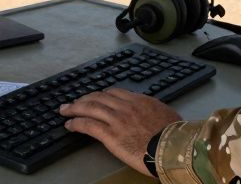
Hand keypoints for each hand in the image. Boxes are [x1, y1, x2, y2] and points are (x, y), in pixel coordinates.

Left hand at [60, 88, 181, 173]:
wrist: (173, 148)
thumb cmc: (174, 135)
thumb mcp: (166, 114)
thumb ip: (154, 111)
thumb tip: (154, 113)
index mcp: (140, 101)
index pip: (114, 92)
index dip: (101, 94)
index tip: (95, 97)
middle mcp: (126, 106)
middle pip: (99, 97)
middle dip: (84, 99)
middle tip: (74, 102)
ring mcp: (117, 119)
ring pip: (90, 108)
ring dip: (75, 108)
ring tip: (65, 110)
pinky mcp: (111, 134)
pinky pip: (88, 124)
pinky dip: (76, 123)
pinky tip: (69, 124)